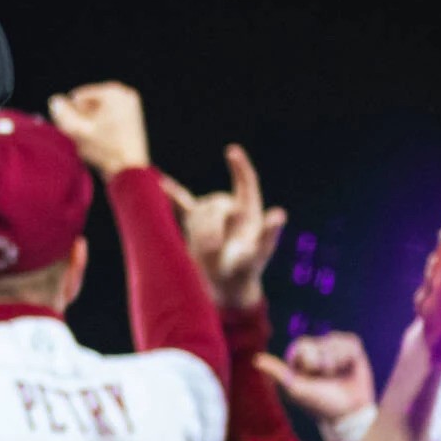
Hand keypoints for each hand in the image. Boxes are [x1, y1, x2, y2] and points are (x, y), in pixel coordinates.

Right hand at [46, 82, 150, 178]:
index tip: (85, 133)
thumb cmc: (105, 151)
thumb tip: (55, 100)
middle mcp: (124, 93)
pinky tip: (104, 141)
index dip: (74, 116)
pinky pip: (107, 116)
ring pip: (97, 111)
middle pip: (88, 103)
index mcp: (113, 92)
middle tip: (90, 138)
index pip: (77, 98)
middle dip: (83, 119)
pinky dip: (101, 126)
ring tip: (97, 141)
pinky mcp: (133, 115)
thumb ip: (62, 113)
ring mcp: (131, 104)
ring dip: (91, 124)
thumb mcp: (78, 131)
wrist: (130, 170)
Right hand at [159, 144, 287, 308]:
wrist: (223, 289)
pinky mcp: (193, 224)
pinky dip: (171, 194)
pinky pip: (181, 204)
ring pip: (198, 211)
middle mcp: (230, 209)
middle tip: (212, 249)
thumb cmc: (244, 274)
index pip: (246, 183)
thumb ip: (268, 235)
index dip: (240, 167)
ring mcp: (210, 215)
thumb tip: (280, 213)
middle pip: (215, 203)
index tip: (232, 152)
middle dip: (211, 225)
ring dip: (199, 230)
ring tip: (205, 251)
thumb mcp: (258, 257)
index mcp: (249, 212)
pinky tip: (160, 184)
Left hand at [257, 331, 375, 423]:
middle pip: (318, 342)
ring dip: (338, 361)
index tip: (311, 376)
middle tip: (326, 377)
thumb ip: (278, 372)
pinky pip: (350, 341)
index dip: (310, 360)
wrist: (351, 412)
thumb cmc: (321, 403)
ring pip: (334, 341)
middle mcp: (314, 351)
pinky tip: (349, 368)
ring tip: (338, 375)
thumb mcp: (297, 389)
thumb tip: (255, 359)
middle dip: (324, 361)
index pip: (302, 345)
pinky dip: (350, 356)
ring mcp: (332, 349)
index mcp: (298, 358)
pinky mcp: (351, 349)